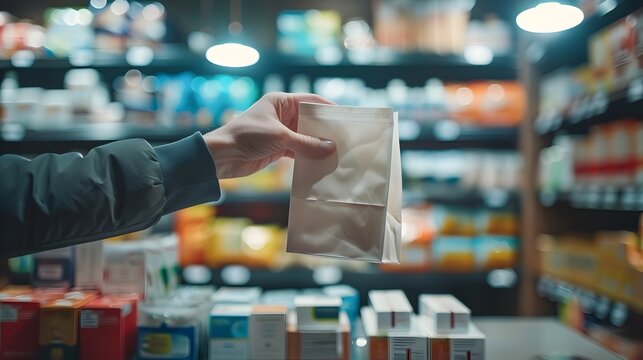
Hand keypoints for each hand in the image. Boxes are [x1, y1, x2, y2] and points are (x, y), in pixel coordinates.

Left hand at [203, 92, 335, 178]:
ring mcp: (281, 132)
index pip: (312, 102)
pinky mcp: (278, 148)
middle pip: (311, 121)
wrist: (222, 157)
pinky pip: (299, 150)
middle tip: (346, 139)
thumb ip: (306, 143)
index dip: (329, 109)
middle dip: (326, 130)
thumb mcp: (280, 137)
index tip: (346, 118)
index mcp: (281, 102)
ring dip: (318, 145)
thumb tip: (330, 148)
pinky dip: (308, 156)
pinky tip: (321, 162)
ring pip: (306, 137)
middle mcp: (283, 115)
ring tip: (338, 152)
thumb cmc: (247, 136)